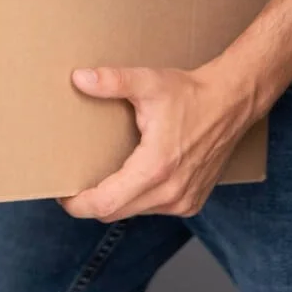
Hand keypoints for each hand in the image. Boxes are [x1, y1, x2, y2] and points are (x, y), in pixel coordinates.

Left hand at [60, 60, 256, 220]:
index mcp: (155, 169)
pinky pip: (153, 208)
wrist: (230, 103)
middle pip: (115, 212)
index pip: (106, 203)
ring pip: (134, 212)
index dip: (79, 204)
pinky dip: (137, 198)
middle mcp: (171, 193)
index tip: (61, 194)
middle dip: (90, 203)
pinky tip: (130, 176)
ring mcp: (183, 201)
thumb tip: (79, 78)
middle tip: (72, 184)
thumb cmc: (189, 94)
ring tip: (99, 177)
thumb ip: (112, 81)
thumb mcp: (148, 82)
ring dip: (115, 200)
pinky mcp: (192, 202)